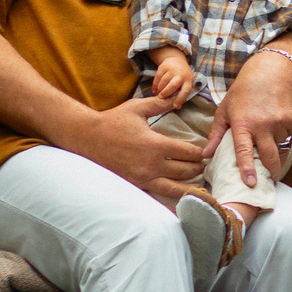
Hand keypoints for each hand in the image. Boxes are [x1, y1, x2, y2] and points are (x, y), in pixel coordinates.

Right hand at [68, 93, 204, 203]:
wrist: (86, 139)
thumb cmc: (112, 121)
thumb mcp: (138, 108)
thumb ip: (161, 103)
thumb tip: (177, 96)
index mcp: (155, 145)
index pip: (188, 153)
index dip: (200, 153)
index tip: (205, 152)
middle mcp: (151, 165)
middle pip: (185, 171)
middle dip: (197, 169)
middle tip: (204, 166)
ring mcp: (142, 178)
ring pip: (174, 189)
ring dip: (189, 188)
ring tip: (199, 185)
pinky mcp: (134, 185)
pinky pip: (157, 194)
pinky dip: (171, 195)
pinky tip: (179, 195)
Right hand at [149, 53, 193, 105]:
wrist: (176, 59)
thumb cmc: (182, 75)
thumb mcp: (185, 83)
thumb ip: (181, 94)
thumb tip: (177, 107)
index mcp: (188, 80)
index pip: (185, 91)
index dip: (180, 99)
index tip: (174, 106)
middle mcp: (181, 75)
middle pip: (173, 85)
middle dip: (166, 93)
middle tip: (160, 98)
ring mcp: (172, 70)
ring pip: (164, 81)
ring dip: (159, 89)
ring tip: (158, 94)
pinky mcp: (163, 66)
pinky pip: (157, 77)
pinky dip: (155, 85)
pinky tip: (154, 89)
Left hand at [208, 49, 291, 190]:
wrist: (270, 72)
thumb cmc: (242, 92)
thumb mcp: (224, 110)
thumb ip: (216, 134)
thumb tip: (206, 155)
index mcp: (242, 123)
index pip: (244, 150)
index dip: (247, 168)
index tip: (250, 183)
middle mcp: (262, 125)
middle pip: (269, 156)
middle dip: (271, 172)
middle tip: (269, 181)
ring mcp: (279, 123)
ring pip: (280, 149)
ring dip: (277, 157)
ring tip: (273, 163)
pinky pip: (288, 139)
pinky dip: (283, 143)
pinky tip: (277, 139)